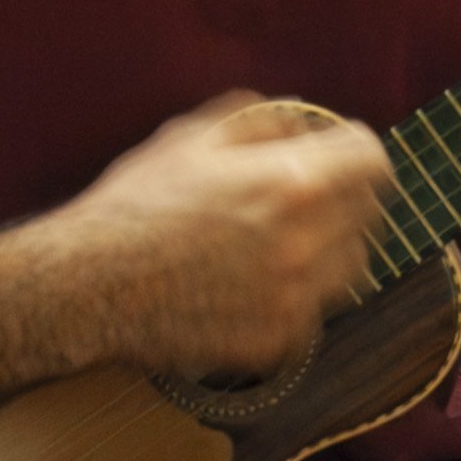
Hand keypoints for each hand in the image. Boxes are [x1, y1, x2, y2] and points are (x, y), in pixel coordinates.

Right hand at [46, 93, 390, 383]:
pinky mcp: (277, 339)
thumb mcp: (191, 139)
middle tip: (305, 196)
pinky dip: (295, 293)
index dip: (356, 152)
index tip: (341, 155)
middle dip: (343, 195)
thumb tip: (301, 122)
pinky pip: (314, 309)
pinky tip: (251, 282)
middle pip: (368, 212)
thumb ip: (259, 121)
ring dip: (329, 246)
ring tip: (279, 241)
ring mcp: (295, 296)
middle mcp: (306, 241)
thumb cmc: (134, 206)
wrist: (87, 286)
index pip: (372, 160)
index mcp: (292, 183)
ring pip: (352, 264)